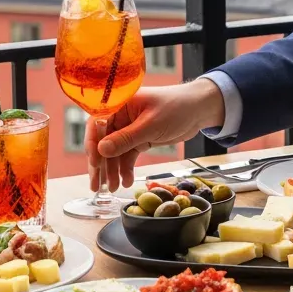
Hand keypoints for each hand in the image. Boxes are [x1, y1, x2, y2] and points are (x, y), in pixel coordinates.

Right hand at [85, 79, 225, 189]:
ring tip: (113, 188)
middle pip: (103, 141)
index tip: (95, 162)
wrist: (199, 109)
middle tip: (96, 185)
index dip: (92, 143)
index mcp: (120, 103)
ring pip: (115, 151)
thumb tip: (101, 150)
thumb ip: (126, 138)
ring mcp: (129, 128)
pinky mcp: (139, 139)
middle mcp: (121, 115)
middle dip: (101, 164)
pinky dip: (126, 168)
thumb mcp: (150, 125)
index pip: (97, 123)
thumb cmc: (176, 108)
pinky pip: (127, 155)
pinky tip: (126, 181)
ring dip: (113, 170)